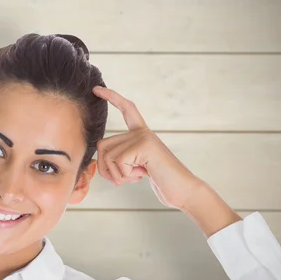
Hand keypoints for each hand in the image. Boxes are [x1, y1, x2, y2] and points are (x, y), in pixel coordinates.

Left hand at [92, 86, 203, 209]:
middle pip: (102, 145)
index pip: (126, 109)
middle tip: (123, 179)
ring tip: (135, 177)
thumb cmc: (162, 181)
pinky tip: (141, 176)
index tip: (96, 89)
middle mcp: (142, 132)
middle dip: (105, 169)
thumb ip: (122, 157)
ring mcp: (143, 137)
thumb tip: (99, 156)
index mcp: (141, 134)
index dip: (112, 97)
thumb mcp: (138, 166)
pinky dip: (124, 176)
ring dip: (116, 175)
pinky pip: (118, 162)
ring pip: (107, 155)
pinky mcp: (144, 146)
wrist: (184, 190)